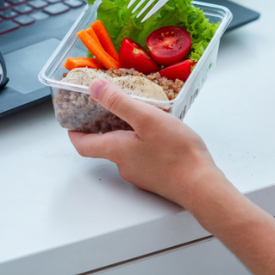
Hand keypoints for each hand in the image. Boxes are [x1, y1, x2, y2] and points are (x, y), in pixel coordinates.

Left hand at [69, 79, 225, 207]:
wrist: (202, 186)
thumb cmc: (176, 153)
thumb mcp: (146, 118)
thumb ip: (119, 102)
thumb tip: (93, 88)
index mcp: (116, 150)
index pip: (83, 145)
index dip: (74, 132)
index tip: (72, 122)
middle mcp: (125, 165)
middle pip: (105, 146)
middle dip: (106, 127)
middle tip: (112, 108)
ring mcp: (142, 174)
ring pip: (127, 150)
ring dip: (129, 134)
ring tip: (144, 115)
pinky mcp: (158, 178)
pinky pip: (145, 157)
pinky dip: (146, 143)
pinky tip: (162, 134)